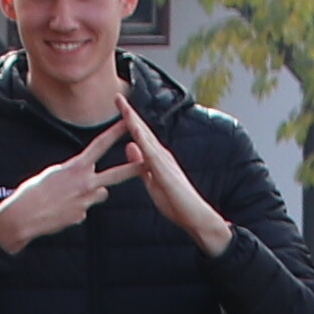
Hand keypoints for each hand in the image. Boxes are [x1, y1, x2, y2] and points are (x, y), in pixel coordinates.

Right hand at [0, 127, 137, 252]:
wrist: (22, 216)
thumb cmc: (34, 192)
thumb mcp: (54, 174)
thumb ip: (78, 175)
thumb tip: (99, 186)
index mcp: (76, 166)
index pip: (100, 146)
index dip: (116, 133)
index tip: (129, 123)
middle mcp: (84, 183)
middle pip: (116, 174)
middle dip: (134, 168)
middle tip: (149, 162)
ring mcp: (85, 201)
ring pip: (100, 193)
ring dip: (91, 193)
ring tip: (68, 196)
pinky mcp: (82, 216)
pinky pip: (84, 209)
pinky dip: (75, 208)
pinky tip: (59, 211)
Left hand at [117, 108, 230, 255]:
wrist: (196, 217)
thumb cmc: (176, 204)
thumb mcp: (151, 182)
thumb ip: (140, 165)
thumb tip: (129, 146)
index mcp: (157, 158)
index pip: (141, 136)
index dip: (129, 121)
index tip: (119, 107)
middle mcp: (161, 155)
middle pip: (143, 131)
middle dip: (130, 113)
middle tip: (117, 96)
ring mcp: (164, 162)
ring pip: (146, 137)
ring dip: (134, 121)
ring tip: (123, 105)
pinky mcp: (166, 172)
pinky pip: (151, 153)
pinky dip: (142, 140)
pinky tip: (133, 129)